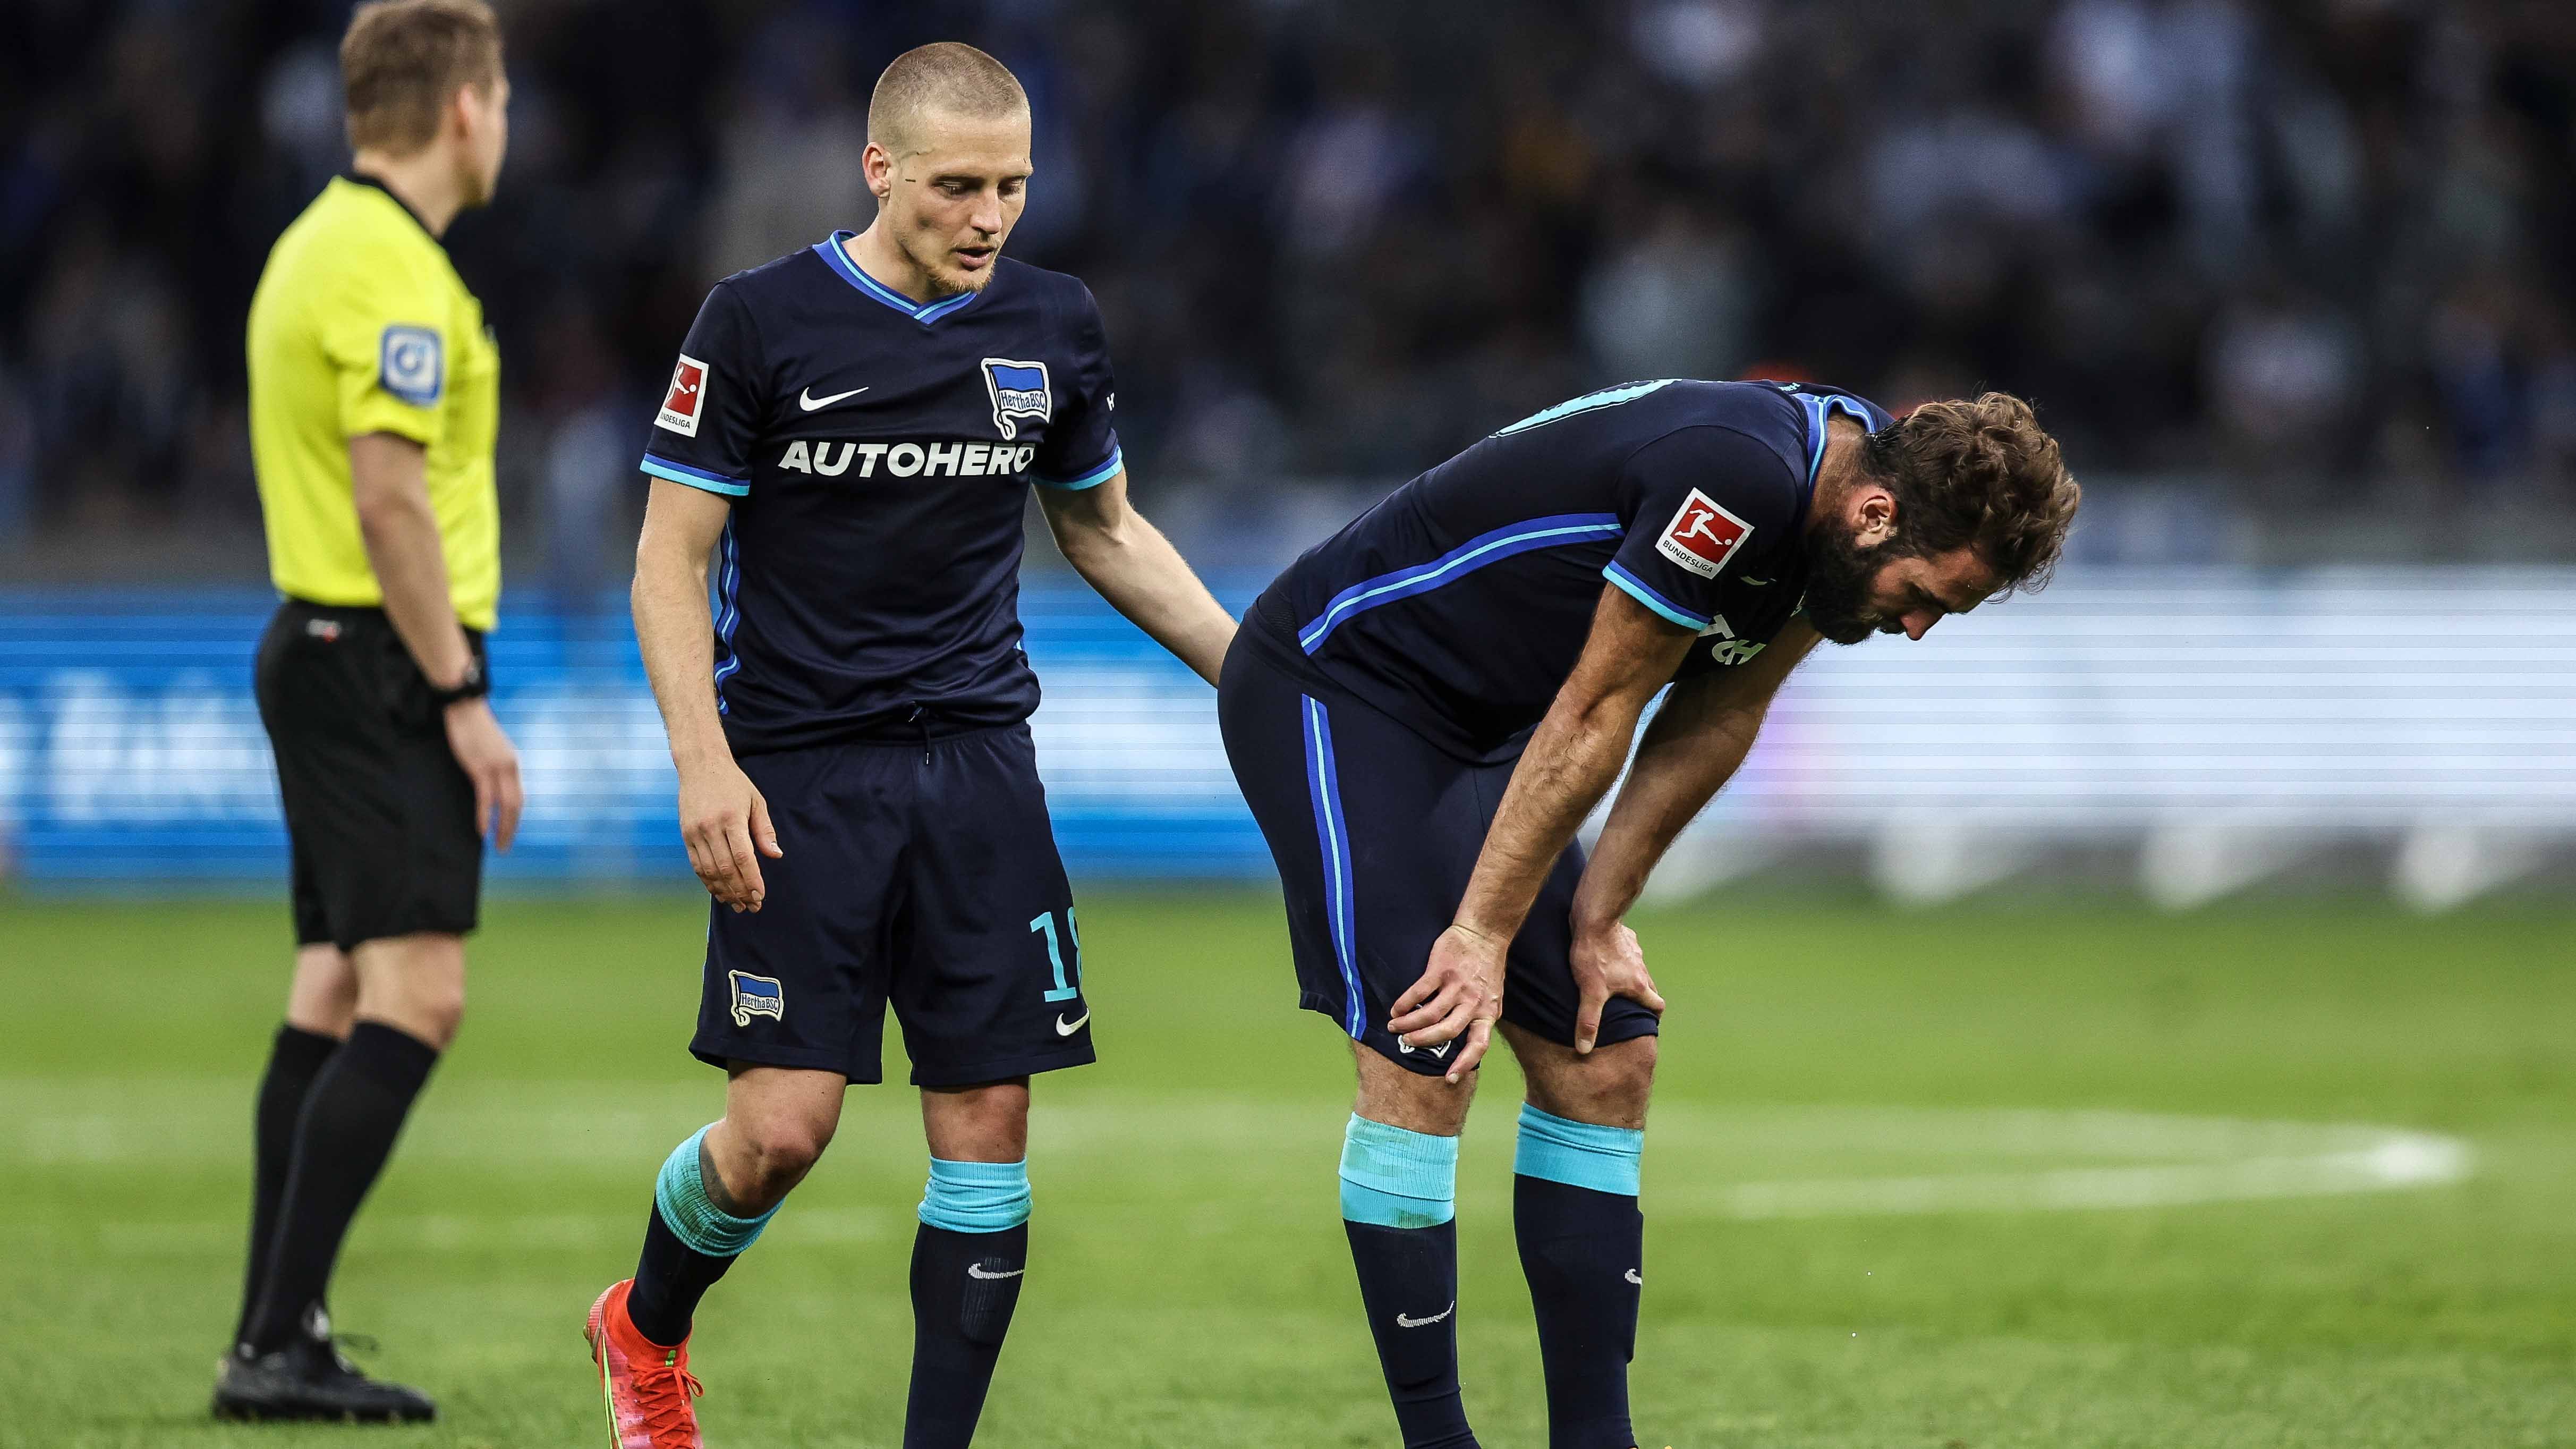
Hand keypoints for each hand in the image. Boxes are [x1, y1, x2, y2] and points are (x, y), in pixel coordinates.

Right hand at [442, 698, 523, 850]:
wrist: (466, 707)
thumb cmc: (474, 728)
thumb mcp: (489, 750)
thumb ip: (494, 767)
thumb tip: (490, 783)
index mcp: (513, 764)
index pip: (518, 797)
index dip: (514, 817)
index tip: (509, 831)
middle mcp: (510, 767)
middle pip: (516, 805)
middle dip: (512, 828)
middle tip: (505, 846)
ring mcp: (496, 768)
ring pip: (505, 805)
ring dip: (502, 828)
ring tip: (499, 845)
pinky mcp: (480, 768)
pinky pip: (486, 798)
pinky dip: (485, 816)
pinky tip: (483, 831)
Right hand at [677, 753, 780, 911]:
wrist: (701, 766)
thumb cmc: (733, 783)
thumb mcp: (756, 801)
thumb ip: (764, 830)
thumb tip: (776, 855)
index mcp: (731, 818)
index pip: (743, 857)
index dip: (752, 880)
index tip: (760, 896)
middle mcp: (710, 827)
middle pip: (726, 869)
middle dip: (740, 891)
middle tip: (751, 906)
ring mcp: (695, 832)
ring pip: (709, 870)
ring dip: (724, 891)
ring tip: (737, 904)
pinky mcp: (686, 834)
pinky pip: (697, 864)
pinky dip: (708, 881)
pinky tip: (719, 891)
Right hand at [1389, 923, 1504, 1082]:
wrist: (1485, 933)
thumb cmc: (1487, 967)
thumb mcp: (1492, 997)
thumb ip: (1479, 1016)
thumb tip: (1463, 1039)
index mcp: (1488, 1012)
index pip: (1479, 1045)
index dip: (1464, 1063)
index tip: (1449, 1079)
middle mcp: (1473, 1002)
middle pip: (1447, 1031)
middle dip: (1423, 1041)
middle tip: (1406, 1043)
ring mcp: (1457, 986)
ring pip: (1430, 1013)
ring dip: (1409, 1023)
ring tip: (1395, 1026)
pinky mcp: (1442, 970)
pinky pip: (1419, 992)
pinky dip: (1405, 1003)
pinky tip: (1396, 1008)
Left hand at [1569, 919, 1664, 1053]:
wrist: (1594, 918)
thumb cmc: (1593, 955)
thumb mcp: (1589, 992)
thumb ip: (1588, 1021)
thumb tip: (1584, 1049)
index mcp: (1638, 985)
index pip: (1657, 1005)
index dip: (1653, 1015)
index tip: (1646, 1022)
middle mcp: (1641, 968)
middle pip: (1650, 988)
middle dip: (1642, 998)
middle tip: (1629, 1006)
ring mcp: (1635, 951)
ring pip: (1638, 970)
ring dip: (1631, 978)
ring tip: (1614, 984)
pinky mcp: (1625, 936)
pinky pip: (1627, 951)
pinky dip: (1621, 958)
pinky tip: (1606, 958)